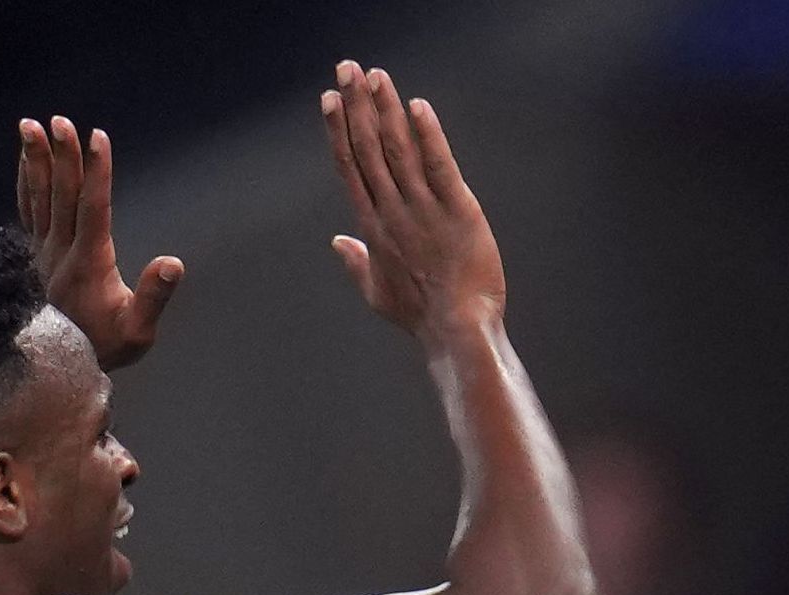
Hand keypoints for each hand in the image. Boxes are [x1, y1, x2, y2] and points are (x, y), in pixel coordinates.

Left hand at [16, 116, 182, 368]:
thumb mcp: (138, 331)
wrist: (56, 365)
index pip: (93, 207)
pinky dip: (26, 181)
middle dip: (63, 155)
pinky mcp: (33, 254)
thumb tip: (174, 263)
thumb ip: (154, 296)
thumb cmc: (105, 347)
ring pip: (38, 196)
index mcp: (89, 263)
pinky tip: (26, 160)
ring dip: (35, 159)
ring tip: (30, 125)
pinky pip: (26, 208)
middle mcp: (60, 251)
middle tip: (61, 120)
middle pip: (61, 193)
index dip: (97, 171)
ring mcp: (42, 251)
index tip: (99, 138)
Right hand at [319, 61, 507, 342]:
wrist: (458, 333)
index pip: (349, 166)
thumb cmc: (420, 317)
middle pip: (368, 147)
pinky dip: (428, 135)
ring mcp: (423, 210)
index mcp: (372, 226)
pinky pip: (439, 166)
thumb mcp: (377, 292)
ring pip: (397, 149)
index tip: (330, 98)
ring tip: (375, 76)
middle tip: (347, 67)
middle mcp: (392, 211)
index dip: (338, 129)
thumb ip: (356, 262)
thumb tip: (338, 242)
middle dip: (356, 104)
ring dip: (385, 109)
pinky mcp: (458, 212)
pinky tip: (418, 107)